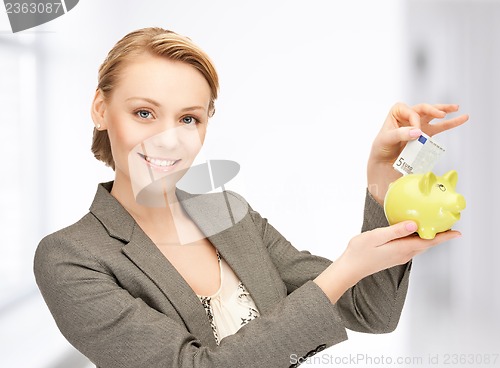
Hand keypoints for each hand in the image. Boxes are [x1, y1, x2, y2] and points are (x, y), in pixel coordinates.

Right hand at [314, 221, 460, 302]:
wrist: (350, 268)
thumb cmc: (359, 252)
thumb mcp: (376, 236)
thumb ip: (395, 231)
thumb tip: (414, 224)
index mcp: (402, 248)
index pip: (428, 242)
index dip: (444, 237)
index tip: (457, 232)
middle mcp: (404, 254)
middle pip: (427, 244)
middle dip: (439, 236)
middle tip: (449, 225)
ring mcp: (399, 256)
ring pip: (420, 245)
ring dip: (429, 237)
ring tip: (435, 227)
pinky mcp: (394, 256)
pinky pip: (411, 246)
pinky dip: (418, 239)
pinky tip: (414, 232)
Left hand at [367, 103, 468, 203]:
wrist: (383, 163)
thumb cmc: (381, 149)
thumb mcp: (385, 140)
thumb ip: (400, 134)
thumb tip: (417, 131)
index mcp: (396, 113)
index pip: (410, 111)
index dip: (414, 120)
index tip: (415, 132)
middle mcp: (408, 117)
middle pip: (423, 108)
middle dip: (433, 109)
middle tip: (442, 114)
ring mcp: (418, 125)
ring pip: (433, 115)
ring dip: (445, 111)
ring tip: (457, 108)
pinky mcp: (424, 135)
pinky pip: (440, 127)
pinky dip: (451, 123)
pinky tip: (462, 118)